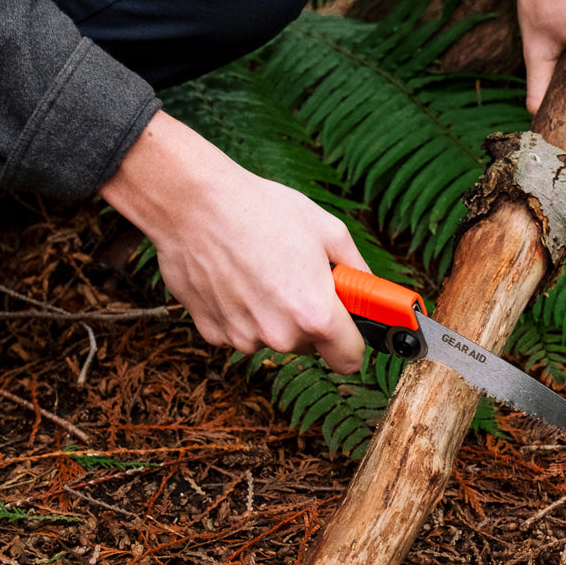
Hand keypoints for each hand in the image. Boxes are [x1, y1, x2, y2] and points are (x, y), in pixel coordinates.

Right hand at [100, 112, 367, 372]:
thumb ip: (357, 270)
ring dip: (272, 314)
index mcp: (315, 314)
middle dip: (310, 318)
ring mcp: (242, 337)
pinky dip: (240, 311)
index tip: (349, 325)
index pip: (349, 360)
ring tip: (261, 269)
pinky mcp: (212, 332)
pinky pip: (239, 330)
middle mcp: (280, 335)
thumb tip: (370, 291)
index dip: (352, 340)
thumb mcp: (328, 230)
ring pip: (272, 336)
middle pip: (309, 345)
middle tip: (297, 276)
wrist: (196, 204)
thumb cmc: (262, 211)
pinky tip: (234, 277)